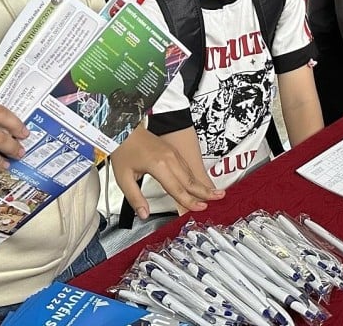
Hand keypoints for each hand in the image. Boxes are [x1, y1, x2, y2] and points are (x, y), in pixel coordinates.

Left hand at [110, 126, 224, 218]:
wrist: (124, 129)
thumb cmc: (123, 150)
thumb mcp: (124, 178)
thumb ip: (135, 198)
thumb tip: (144, 214)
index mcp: (159, 165)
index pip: (177, 189)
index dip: (190, 201)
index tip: (200, 208)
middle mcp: (169, 158)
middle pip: (190, 180)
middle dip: (206, 191)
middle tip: (219, 197)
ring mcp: (172, 153)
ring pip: (190, 173)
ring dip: (202, 184)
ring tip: (214, 192)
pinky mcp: (172, 151)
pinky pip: (186, 166)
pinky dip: (194, 176)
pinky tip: (197, 183)